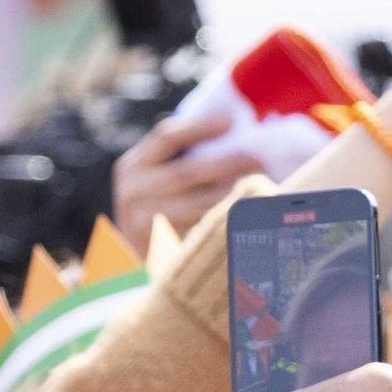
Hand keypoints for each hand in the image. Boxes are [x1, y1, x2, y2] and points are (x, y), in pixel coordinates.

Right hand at [113, 111, 264, 245]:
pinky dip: (228, 222)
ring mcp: (145, 223)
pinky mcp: (162, 250)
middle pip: (189, 170)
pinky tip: (249, 216)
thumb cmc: (153, 220)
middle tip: (259, 157)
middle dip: (228, 162)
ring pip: (200, 204)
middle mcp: (134, 192)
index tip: (230, 120)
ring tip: (262, 184)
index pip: (167, 137)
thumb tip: (227, 135)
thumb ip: (176, 163)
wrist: (129, 271)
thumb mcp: (151, 187)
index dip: (200, 127)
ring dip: (234, 194)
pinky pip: (202, 232)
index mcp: (132, 168)